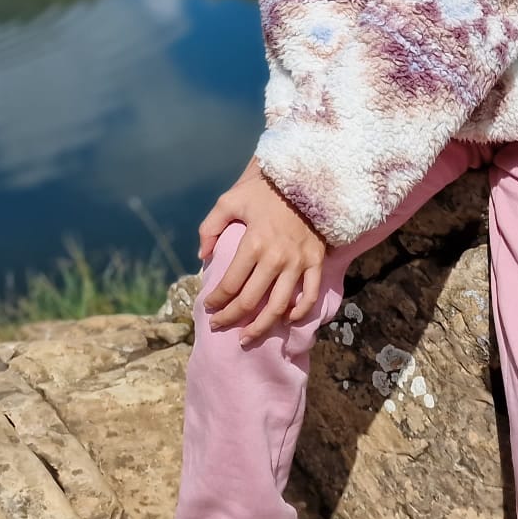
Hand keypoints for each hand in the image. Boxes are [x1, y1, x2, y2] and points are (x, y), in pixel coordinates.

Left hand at [197, 157, 327, 341]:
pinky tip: (286, 320)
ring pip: (278, 307)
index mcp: (253, 243)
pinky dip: (299, 313)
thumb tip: (202, 256)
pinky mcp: (315, 263)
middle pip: (251, 301)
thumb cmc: (264, 191)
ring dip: (260, 326)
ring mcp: (298, 263)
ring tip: (246, 337)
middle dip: (231, 318)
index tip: (208, 307)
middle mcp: (276, 258)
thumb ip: (210, 227)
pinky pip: (309, 296)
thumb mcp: (230, 201)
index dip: (216, 300)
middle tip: (219, 325)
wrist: (305, 181)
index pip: (230, 284)